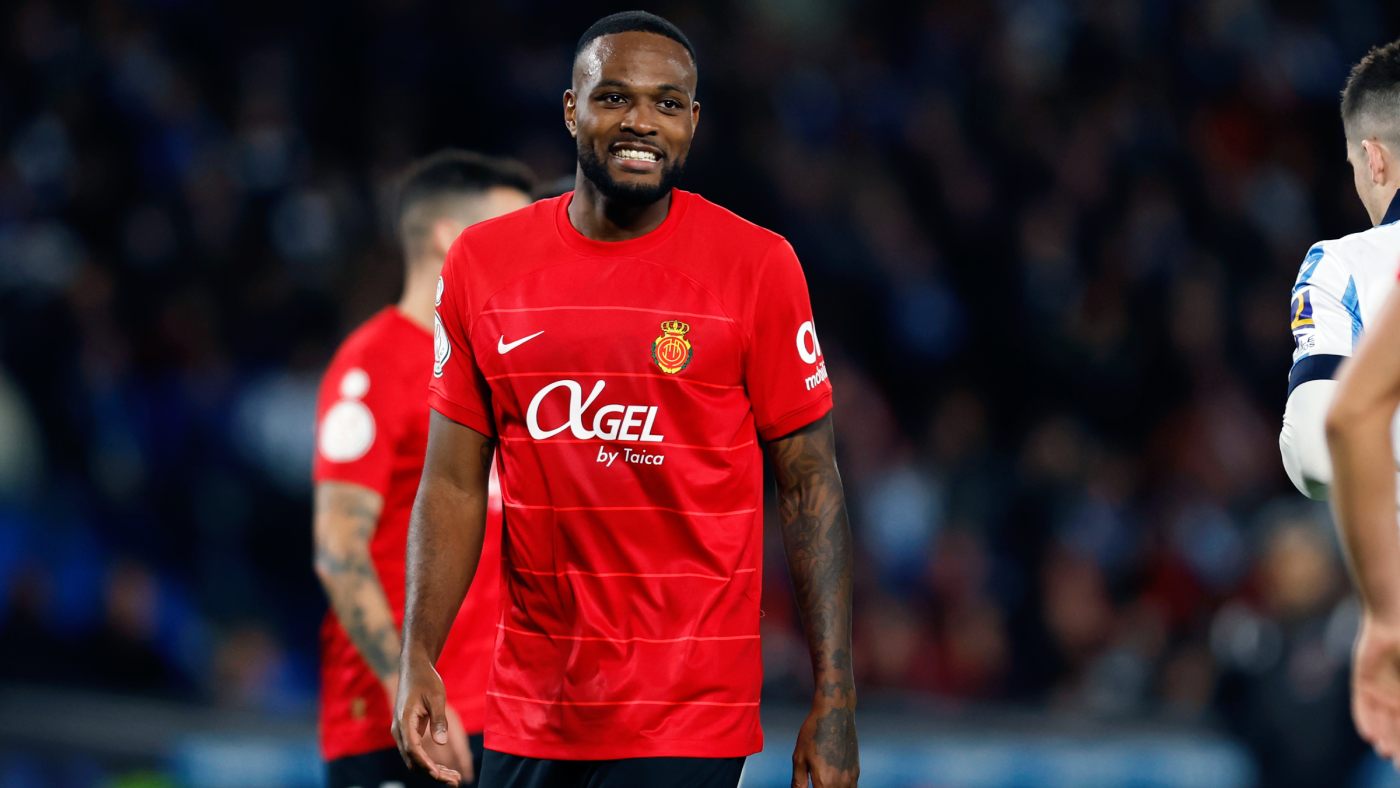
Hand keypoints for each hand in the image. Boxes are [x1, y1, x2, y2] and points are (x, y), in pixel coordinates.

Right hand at [392, 654, 463, 785]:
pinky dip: (430, 763)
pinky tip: (446, 768)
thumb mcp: (436, 697)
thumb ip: (439, 720)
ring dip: (433, 771)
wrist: (414, 667)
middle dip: (433, 774)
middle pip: (413, 760)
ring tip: (454, 778)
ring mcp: (402, 732)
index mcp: (404, 721)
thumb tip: (441, 742)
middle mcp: (399, 730)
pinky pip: (417, 753)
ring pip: (415, 760)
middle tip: (455, 782)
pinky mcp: (408, 732)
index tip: (440, 776)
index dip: (427, 765)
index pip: (414, 750)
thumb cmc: (425, 680)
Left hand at [791, 688, 858, 787]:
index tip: (807, 786)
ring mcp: (850, 778)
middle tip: (813, 783)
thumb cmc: (814, 733)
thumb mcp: (799, 757)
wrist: (835, 713)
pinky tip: (831, 783)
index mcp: (824, 782)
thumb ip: (798, 782)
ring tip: (822, 782)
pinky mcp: (855, 772)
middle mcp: (840, 784)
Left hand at [1354, 611, 1399, 764]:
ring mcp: (1378, 689)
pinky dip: (1364, 719)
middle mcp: (1395, 695)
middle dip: (1397, 744)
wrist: (1396, 622)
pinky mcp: (1362, 680)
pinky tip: (1367, 735)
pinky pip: (1361, 704)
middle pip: (1396, 726)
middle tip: (1396, 762)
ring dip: (1382, 736)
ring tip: (1383, 751)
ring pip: (1379, 719)